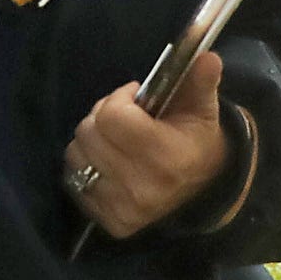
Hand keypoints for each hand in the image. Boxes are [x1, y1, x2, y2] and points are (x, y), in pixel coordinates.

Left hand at [64, 49, 235, 241]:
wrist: (204, 188)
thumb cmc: (196, 139)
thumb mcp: (203, 108)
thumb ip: (202, 81)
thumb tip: (207, 56)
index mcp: (167, 156)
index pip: (113, 117)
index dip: (118, 99)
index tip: (134, 97)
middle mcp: (143, 187)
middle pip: (89, 134)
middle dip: (102, 117)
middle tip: (122, 117)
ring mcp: (124, 208)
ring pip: (76, 156)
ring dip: (90, 141)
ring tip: (112, 140)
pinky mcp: (111, 222)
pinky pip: (74, 182)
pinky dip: (86, 167)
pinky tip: (107, 163)